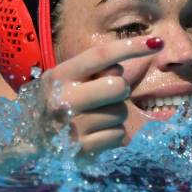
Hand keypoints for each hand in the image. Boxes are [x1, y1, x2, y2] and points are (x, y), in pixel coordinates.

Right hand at [39, 37, 162, 153]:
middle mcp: (63, 100)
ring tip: (96, 117)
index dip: (130, 46)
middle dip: (119, 89)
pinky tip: (96, 134)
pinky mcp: (84, 149)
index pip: (100, 55)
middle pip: (117, 85)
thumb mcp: (70, 79)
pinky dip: (113, 134)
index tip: (157, 42)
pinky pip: (119, 134)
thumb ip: (97, 69)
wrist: (33, 143)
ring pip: (121, 112)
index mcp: (60, 75)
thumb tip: (139, 56)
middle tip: (105, 95)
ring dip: (116, 113)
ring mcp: (72, 127)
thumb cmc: (62, 101)